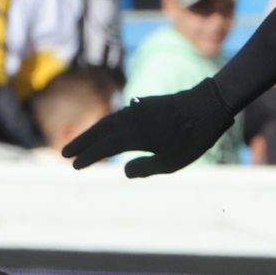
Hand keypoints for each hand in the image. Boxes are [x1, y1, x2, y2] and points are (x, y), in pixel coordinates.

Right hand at [63, 79, 236, 175]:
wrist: (210, 104)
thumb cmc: (193, 137)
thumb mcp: (172, 161)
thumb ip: (146, 167)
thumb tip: (123, 170)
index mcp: (135, 134)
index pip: (105, 146)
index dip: (88, 155)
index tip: (74, 165)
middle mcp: (133, 119)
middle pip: (101, 131)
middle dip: (83, 142)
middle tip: (65, 153)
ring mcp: (140, 109)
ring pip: (110, 121)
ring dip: (94, 131)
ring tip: (83, 142)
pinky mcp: (148, 105)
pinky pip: (121, 114)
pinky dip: (109, 123)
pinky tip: (108, 127)